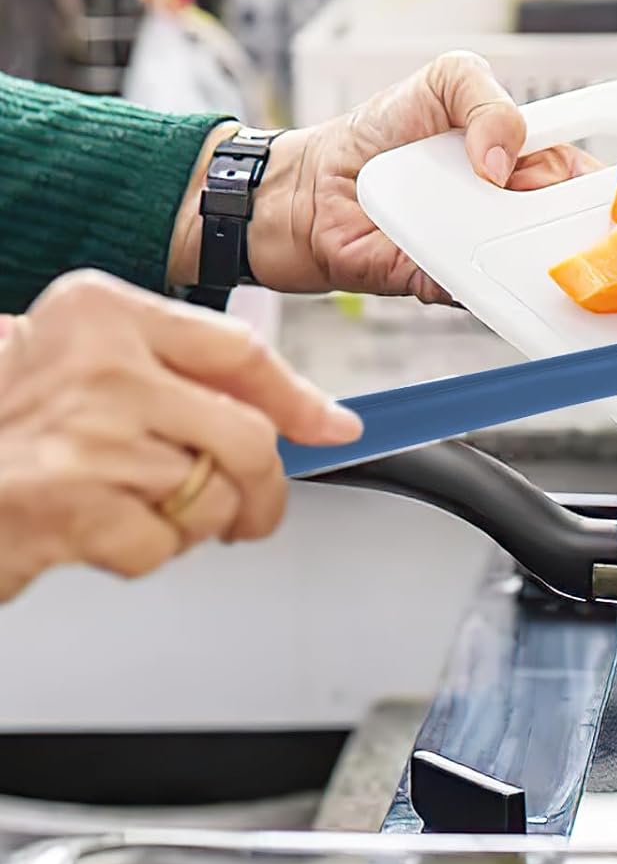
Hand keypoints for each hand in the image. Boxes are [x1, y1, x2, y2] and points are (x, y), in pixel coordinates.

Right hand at [0, 271, 360, 600]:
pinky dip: (144, 551)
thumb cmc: (2, 411)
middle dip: (263, 491)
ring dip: (193, 522)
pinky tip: (97, 529)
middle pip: (248, 439)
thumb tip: (315, 419)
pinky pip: (162, 544)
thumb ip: (185, 372)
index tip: (336, 428)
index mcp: (104, 313)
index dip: (300, 399)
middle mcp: (101, 368)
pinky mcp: (72, 509)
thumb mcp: (80, 357)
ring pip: (211, 497)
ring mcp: (88, 440)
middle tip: (248, 511)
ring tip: (135, 505)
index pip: (239, 353)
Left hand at [169, 52, 599, 302]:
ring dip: (534, 261)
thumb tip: (503, 160)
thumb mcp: (443, 81)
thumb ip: (484, 100)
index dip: (611, 191)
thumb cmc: (382, 132)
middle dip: (575, 227)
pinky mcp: (453, 287)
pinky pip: (482, 294)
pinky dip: (481, 285)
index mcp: (532, 161)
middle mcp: (518, 213)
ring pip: (534, 269)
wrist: (312, 187)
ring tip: (515, 238)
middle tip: (556, 212)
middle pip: (572, 231)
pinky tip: (475, 267)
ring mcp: (488, 253)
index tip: (616, 197)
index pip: (589, 180)